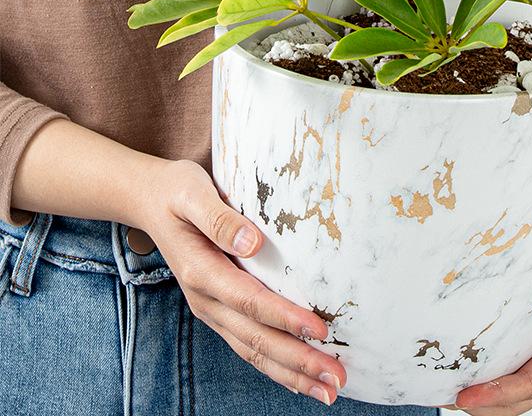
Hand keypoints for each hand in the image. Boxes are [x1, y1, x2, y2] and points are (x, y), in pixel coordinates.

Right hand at [139, 159, 344, 406]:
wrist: (147, 199)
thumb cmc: (175, 191)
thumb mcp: (192, 193)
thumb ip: (220, 218)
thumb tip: (252, 244)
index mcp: (201, 272)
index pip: (250, 302)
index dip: (286, 319)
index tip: (320, 330)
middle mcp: (205, 299)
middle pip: (255, 339)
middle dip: (298, 362)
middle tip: (335, 379)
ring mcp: (211, 308)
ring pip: (252, 350)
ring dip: (291, 373)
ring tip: (327, 390)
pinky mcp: (218, 308)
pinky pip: (246, 344)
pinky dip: (274, 365)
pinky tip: (298, 378)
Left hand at [450, 154, 531, 414]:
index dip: (504, 393)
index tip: (468, 397)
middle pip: (523, 388)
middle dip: (488, 402)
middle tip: (444, 397)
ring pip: (514, 370)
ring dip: (483, 382)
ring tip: (441, 383)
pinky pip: (509, 340)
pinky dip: (485, 351)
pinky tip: (457, 346)